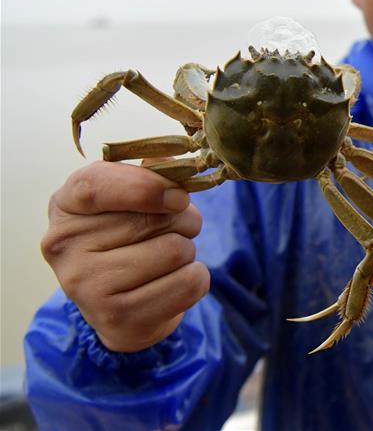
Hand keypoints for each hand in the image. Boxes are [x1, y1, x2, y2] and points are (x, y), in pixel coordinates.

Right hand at [42, 161, 207, 351]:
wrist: (120, 308)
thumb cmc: (126, 239)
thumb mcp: (127, 199)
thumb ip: (149, 175)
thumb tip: (173, 167)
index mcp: (65, 206)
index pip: (96, 186)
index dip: (146, 187)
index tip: (179, 197)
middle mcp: (65, 247)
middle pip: (153, 219)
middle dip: (183, 220)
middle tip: (173, 229)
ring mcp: (86, 287)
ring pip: (176, 250)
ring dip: (188, 250)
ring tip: (167, 258)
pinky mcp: (117, 318)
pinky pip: (189, 283)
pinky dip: (194, 278)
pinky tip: (171, 282)